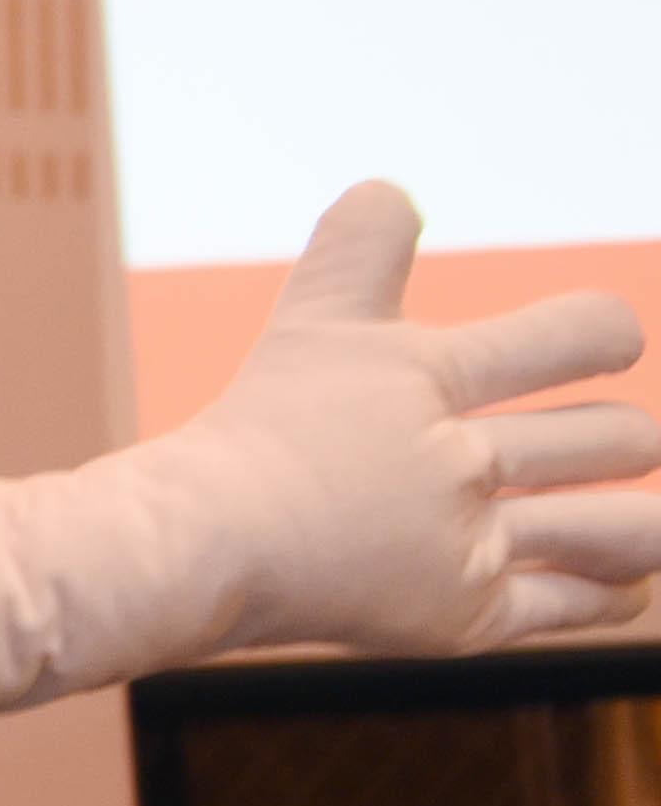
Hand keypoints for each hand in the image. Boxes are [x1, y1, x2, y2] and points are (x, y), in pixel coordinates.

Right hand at [160, 180, 660, 651]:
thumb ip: (357, 249)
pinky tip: (618, 576)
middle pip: (611, 440)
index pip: (576, 335)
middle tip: (618, 442)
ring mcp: (463, 546)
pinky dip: (614, 587)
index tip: (609, 342)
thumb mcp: (304, 325)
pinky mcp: (460, 619)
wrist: (189, 548)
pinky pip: (578, 606)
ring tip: (640, 504)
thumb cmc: (249, 434)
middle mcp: (455, 462)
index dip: (607, 333)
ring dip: (643, 515)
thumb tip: (391, 186)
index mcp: (423, 378)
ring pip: (620, 527)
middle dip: (625, 438)